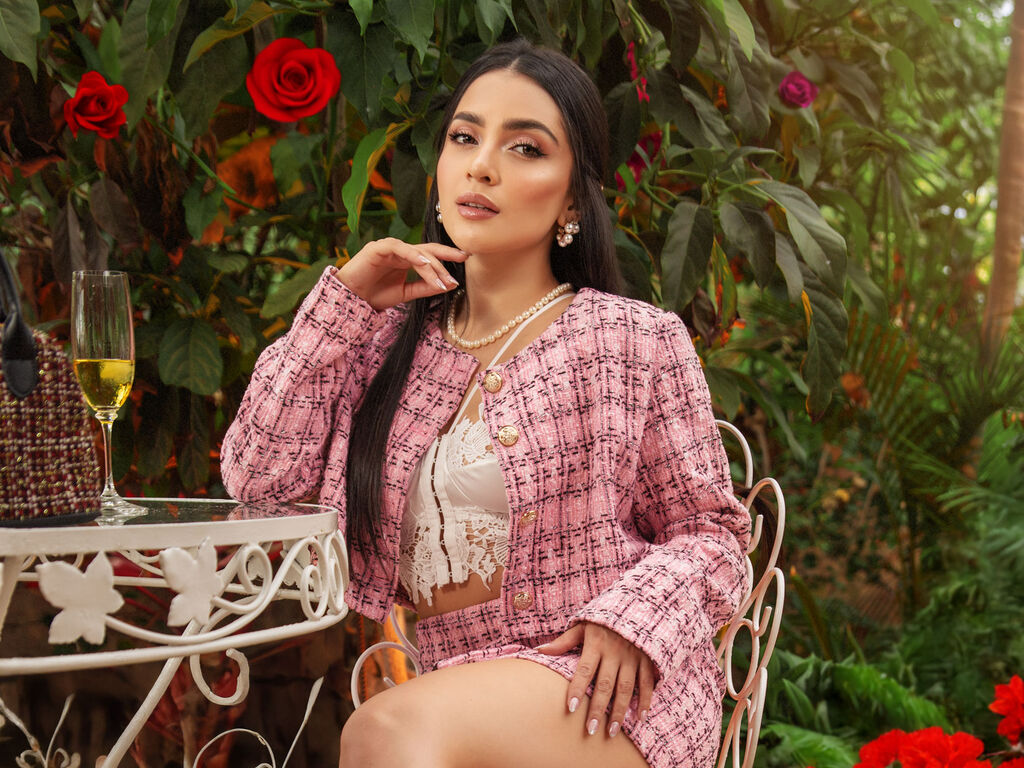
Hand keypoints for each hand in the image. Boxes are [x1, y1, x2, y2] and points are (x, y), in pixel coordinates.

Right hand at [334, 237, 467, 310]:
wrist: (351, 300)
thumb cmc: (375, 295)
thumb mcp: (405, 293)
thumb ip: (425, 287)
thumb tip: (450, 284)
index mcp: (405, 259)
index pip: (430, 255)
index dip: (447, 257)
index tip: (465, 260)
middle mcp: (399, 250)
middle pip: (427, 249)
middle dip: (446, 255)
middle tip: (463, 259)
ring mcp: (388, 247)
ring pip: (416, 251)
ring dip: (431, 265)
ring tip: (443, 277)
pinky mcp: (378, 247)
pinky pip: (400, 248)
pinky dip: (413, 255)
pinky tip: (425, 264)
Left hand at [537, 621, 654, 737]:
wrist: (637, 604)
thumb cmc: (604, 619)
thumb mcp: (583, 624)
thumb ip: (564, 641)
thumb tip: (540, 651)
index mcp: (596, 643)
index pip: (585, 670)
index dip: (577, 689)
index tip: (571, 708)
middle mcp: (615, 652)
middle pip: (605, 685)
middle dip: (598, 709)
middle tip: (591, 730)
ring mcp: (633, 657)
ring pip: (626, 688)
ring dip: (620, 712)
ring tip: (612, 732)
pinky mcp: (647, 659)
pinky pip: (647, 683)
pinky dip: (645, 701)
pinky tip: (640, 718)